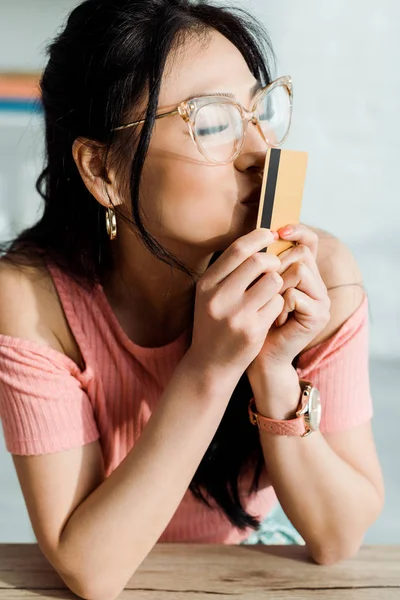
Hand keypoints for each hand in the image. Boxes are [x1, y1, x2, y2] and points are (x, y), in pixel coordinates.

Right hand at [188, 228, 285, 382]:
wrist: (210, 364)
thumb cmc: (215, 324)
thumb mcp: (210, 296)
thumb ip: (228, 271)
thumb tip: (258, 239)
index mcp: (206, 284)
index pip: (238, 250)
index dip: (259, 237)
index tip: (270, 235)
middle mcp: (219, 297)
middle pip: (259, 261)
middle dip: (273, 260)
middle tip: (275, 266)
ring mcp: (236, 314)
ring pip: (273, 280)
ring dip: (277, 283)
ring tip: (271, 291)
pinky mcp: (253, 330)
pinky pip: (277, 303)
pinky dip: (278, 303)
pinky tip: (271, 311)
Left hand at [247, 223, 330, 375]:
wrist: (258, 357)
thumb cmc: (250, 320)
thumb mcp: (253, 286)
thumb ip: (262, 262)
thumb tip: (262, 230)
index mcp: (303, 272)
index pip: (308, 241)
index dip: (296, 230)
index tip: (278, 231)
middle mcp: (317, 283)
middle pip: (301, 253)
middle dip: (276, 266)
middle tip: (260, 290)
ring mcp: (321, 299)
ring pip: (299, 270)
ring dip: (276, 286)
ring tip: (266, 306)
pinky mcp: (319, 315)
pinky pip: (294, 294)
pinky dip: (278, 305)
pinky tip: (274, 320)